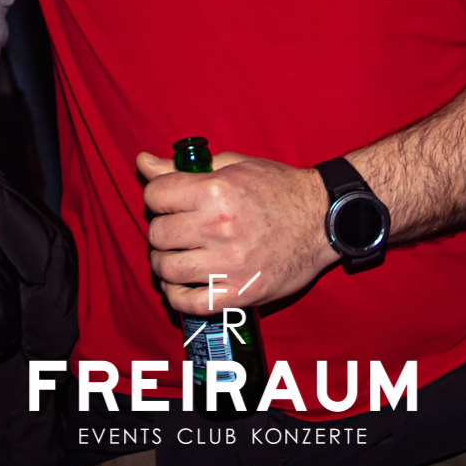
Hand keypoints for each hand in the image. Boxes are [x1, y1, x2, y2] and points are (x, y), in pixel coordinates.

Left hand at [138, 148, 335, 315]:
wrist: (323, 219)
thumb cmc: (278, 189)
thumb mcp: (233, 166)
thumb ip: (183, 167)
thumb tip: (142, 162)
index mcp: (215, 191)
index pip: (155, 196)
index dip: (156, 197)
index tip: (167, 202)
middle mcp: (218, 227)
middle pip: (157, 234)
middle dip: (160, 231)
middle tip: (174, 230)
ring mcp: (229, 264)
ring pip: (167, 270)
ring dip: (164, 263)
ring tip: (176, 256)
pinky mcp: (240, 293)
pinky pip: (190, 303)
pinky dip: (176, 296)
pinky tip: (181, 285)